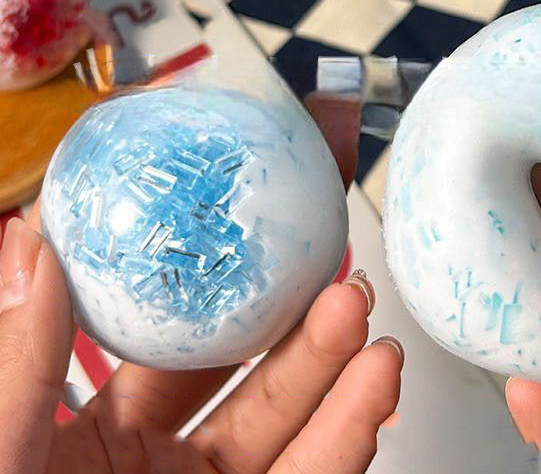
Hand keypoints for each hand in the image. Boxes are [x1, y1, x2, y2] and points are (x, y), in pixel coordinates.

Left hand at [0, 93, 402, 473]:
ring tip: (361, 308)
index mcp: (93, 428)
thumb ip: (21, 354)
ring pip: (290, 422)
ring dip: (337, 364)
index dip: (216, 272)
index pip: (171, 333)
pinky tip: (375, 385)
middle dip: (300, 313)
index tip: (254, 219)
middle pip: (247, 371)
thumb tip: (31, 237)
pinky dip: (350, 434)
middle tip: (331, 256)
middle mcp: (157, 460)